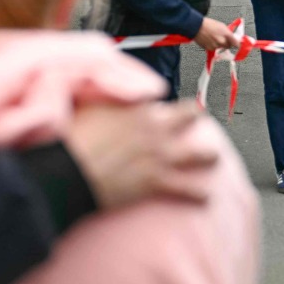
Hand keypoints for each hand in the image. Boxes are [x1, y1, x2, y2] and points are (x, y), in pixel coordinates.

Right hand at [65, 101, 218, 207]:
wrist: (68, 170)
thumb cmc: (71, 136)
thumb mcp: (87, 103)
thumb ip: (104, 94)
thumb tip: (103, 85)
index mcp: (138, 106)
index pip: (161, 97)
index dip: (161, 103)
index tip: (162, 106)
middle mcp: (155, 127)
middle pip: (190, 116)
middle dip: (196, 117)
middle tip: (200, 119)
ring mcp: (160, 155)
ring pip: (198, 154)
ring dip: (209, 156)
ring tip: (215, 158)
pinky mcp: (157, 182)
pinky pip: (188, 190)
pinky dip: (199, 195)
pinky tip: (207, 198)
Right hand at [193, 17, 238, 51]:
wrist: (197, 26)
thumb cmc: (208, 24)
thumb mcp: (222, 25)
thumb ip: (228, 32)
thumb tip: (232, 37)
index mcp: (227, 35)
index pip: (236, 44)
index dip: (236, 44)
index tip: (236, 44)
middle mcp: (222, 42)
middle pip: (228, 46)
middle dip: (227, 43)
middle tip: (223, 38)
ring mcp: (216, 46)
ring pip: (221, 47)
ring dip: (219, 44)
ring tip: (214, 37)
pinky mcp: (209, 49)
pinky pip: (214, 48)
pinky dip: (213, 45)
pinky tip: (209, 39)